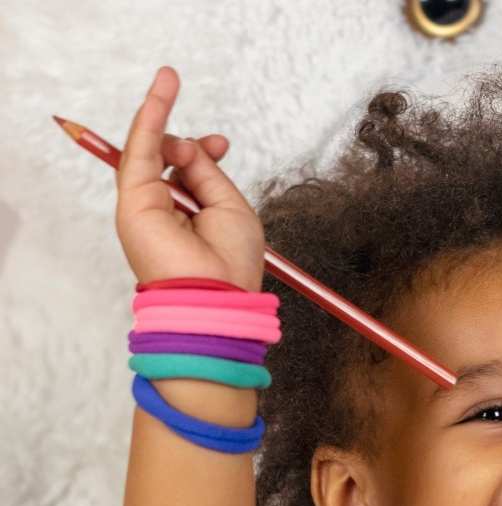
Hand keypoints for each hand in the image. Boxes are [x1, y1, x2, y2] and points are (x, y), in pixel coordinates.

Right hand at [115, 66, 265, 291]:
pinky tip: (159, 93)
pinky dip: (149, 119)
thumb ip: (207, 173)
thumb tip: (187, 145)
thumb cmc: (231, 263)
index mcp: (191, 219)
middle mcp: (165, 213)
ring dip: (157, 111)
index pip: (186, 173)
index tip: (221, 143)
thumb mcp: (230, 208)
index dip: (201, 152)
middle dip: (186, 141)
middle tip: (214, 140)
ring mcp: (146, 207)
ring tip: (169, 78)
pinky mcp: (134, 201)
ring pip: (146, 150)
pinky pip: (139, 151)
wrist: (215, 296)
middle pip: (165, 160)